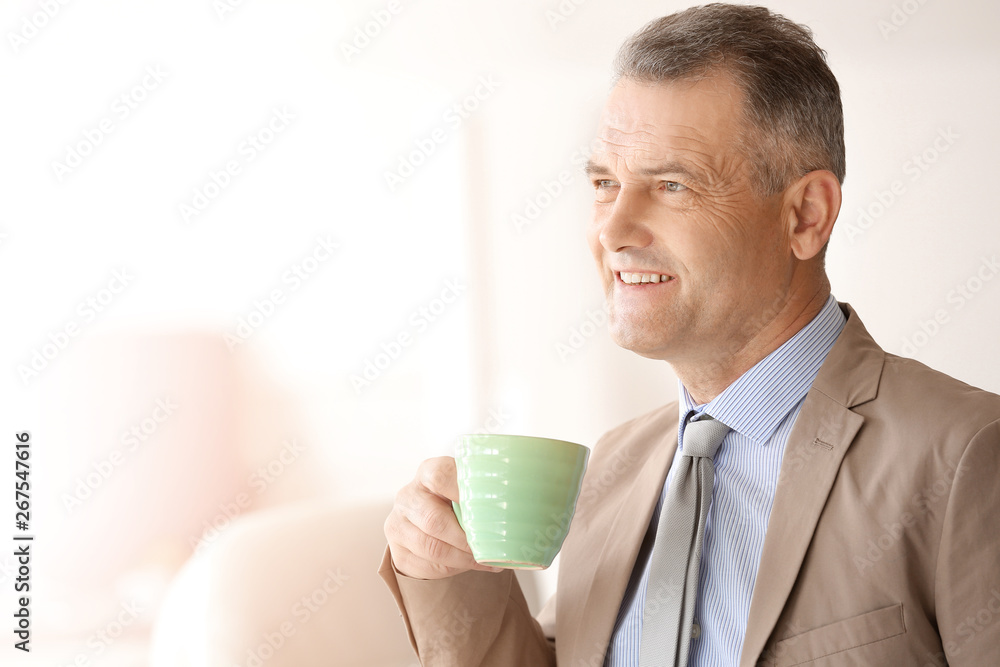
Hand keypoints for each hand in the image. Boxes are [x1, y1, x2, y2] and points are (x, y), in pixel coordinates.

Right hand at [384, 456, 501, 579]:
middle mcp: (408, 496)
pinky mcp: (397, 550)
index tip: (488, 508)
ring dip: (462, 558)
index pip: (441, 476)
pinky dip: (452, 568)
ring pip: (432, 548)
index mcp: (427, 473)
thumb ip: (483, 491)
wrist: (424, 522)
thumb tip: (524, 505)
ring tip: (484, 561)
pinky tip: (467, 564)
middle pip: (434, 520)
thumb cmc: (453, 503)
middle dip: (466, 539)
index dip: (464, 492)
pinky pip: (427, 565)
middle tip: (490, 548)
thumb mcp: (465, 489)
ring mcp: (398, 524)